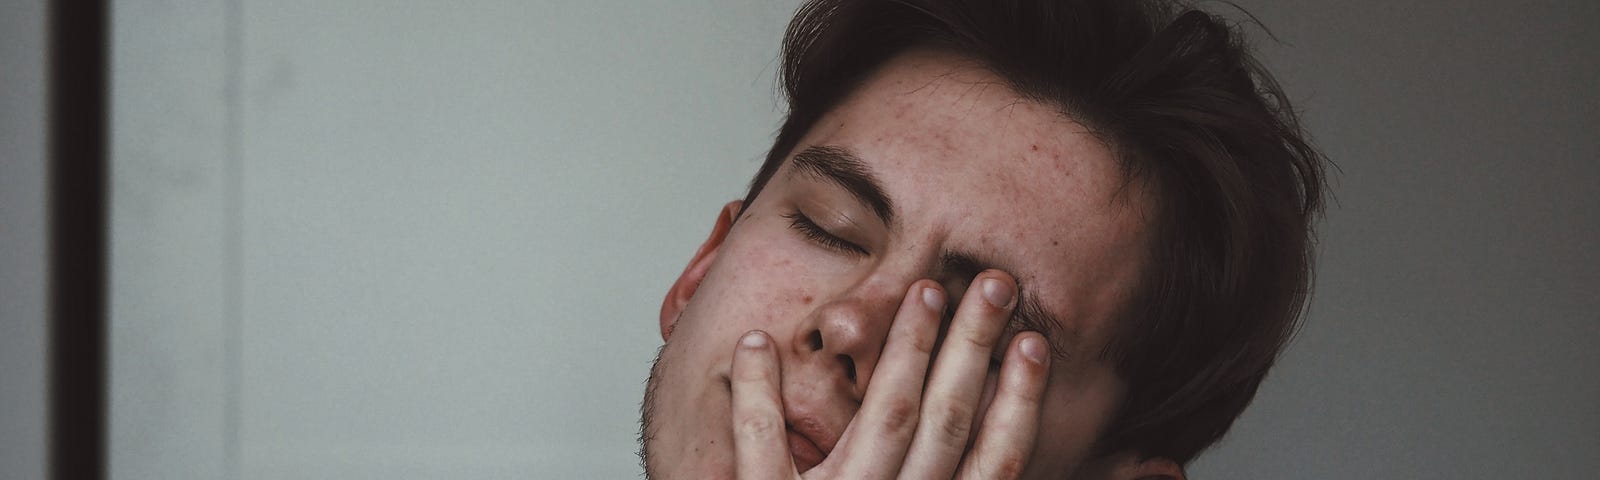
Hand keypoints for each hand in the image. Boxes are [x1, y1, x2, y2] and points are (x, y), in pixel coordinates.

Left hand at [729, 271, 1052, 478]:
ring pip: (879, 420)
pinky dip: (755, 396)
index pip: (995, 461)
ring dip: (903, 353)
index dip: (1018, 400)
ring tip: (923, 292)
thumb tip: (1143, 476)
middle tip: (991, 282)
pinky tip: (753, 344)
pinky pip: (759, 450)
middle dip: (971, 349)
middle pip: (945, 422)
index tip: (1032, 341)